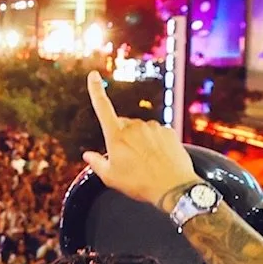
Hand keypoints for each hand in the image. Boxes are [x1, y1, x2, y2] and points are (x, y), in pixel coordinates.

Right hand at [80, 71, 195, 209]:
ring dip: (140, 141)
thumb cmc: (140, 184)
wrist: (174, 188)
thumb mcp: (112, 178)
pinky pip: (157, 134)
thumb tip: (88, 155)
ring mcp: (153, 128)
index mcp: (116, 136)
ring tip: (146, 162)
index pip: (103, 108)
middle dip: (122, 136)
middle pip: (123, 125)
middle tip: (128, 160)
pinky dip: (156, 143)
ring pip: (141, 130)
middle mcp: (134, 127)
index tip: (93, 75)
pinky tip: (159, 158)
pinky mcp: (169, 131)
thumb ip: (97, 164)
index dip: (96, 91)